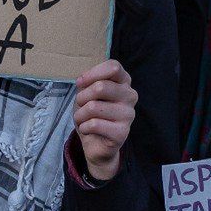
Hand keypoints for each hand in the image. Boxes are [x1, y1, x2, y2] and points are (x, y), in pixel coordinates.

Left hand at [73, 60, 136, 182]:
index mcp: (124, 82)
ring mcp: (129, 115)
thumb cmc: (92, 114)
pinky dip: (84, 127)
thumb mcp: (87, 93)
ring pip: (94, 107)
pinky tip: (88, 130)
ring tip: (83, 120)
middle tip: (81, 106)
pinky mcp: (122, 133)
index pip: (114, 67)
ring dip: (80, 115)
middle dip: (82, 97)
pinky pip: (94, 124)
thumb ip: (88, 82)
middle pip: (101, 86)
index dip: (93, 73)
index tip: (80, 83)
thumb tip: (83, 80)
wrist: (96, 142)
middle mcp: (130, 96)